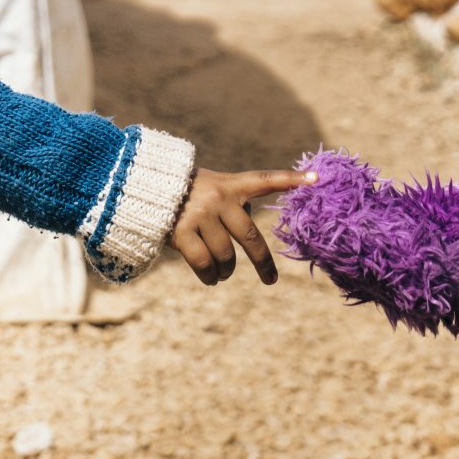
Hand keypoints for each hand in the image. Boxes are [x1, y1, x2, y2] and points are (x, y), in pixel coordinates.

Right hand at [170, 168, 315, 285]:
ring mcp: (199, 216)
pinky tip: (211, 278)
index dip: (290, 179)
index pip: (264, 180)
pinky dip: (210, 277)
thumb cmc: (184, 194)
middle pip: (251, 238)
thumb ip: (233, 204)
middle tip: (270, 279)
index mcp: (229, 185)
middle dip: (263, 263)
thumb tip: (252, 241)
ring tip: (223, 273)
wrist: (141, 190)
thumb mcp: (211, 188)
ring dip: (227, 270)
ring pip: (226, 256)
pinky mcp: (181, 233)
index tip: (316, 178)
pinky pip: (205, 265)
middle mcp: (217, 198)